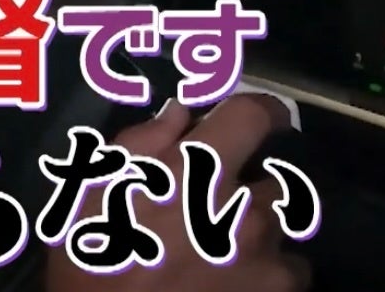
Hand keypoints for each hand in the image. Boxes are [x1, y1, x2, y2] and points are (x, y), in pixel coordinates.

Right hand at [44, 94, 311, 290]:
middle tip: (218, 203)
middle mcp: (243, 205)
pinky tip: (240, 276)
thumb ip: (141, 144)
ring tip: (226, 244)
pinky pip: (292, 267)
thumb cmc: (92, 259)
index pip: (254, 116)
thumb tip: (180, 114)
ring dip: (260, 226)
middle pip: (274, 176)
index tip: (259, 117)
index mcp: (197, 170)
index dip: (261, 110)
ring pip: (282, 223)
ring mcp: (266, 253)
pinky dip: (272, 268)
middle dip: (251, 184)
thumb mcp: (92, 189)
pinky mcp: (278, 288)